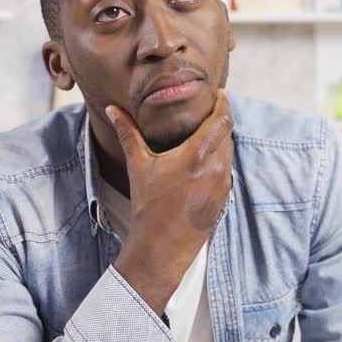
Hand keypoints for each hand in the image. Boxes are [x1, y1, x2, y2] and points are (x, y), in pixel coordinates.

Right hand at [106, 91, 233, 314]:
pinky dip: (219, 159)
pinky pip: (227, 169)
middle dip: (220, 120)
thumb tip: (112, 109)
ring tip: (206, 132)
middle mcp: (216, 167)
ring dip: (221, 140)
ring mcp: (223, 184)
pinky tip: (204, 160)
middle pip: (228, 132)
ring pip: (229, 151)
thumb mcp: (138, 165)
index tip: (219, 94)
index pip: (222, 119)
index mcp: (197, 155)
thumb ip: (127, 132)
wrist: (161, 247)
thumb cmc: (148, 207)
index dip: (223, 103)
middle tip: (209, 110)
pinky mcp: (224, 197)